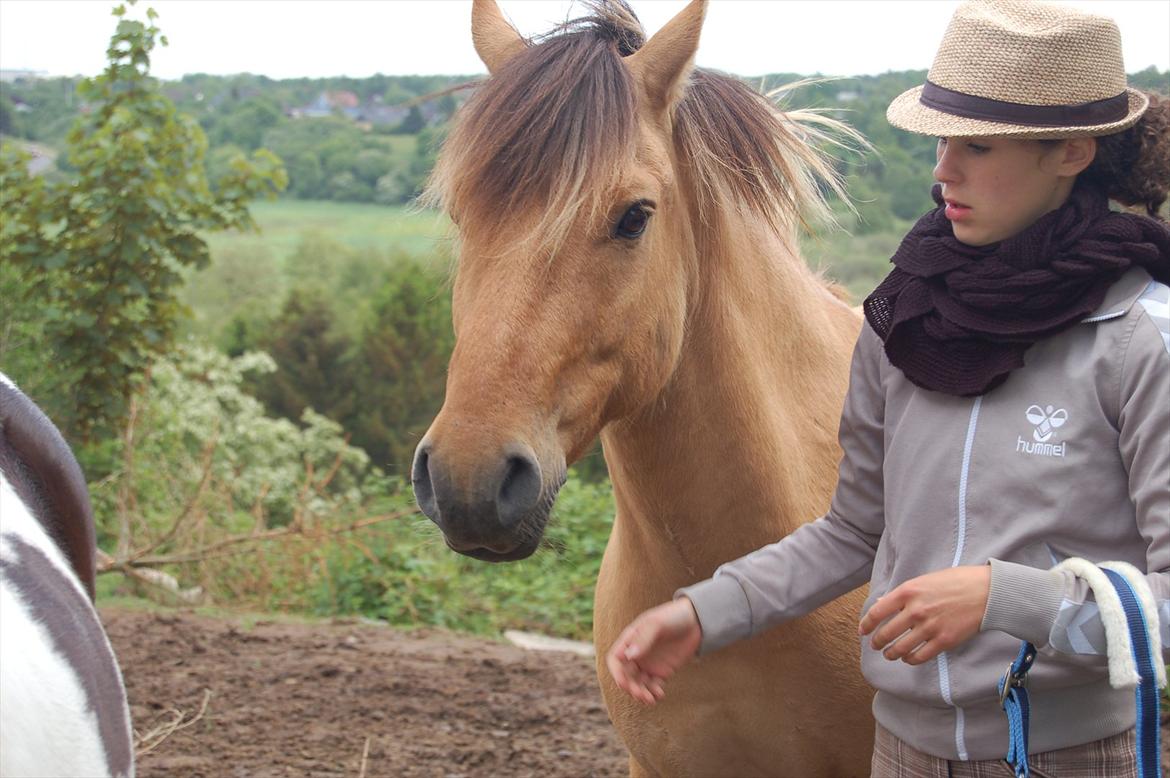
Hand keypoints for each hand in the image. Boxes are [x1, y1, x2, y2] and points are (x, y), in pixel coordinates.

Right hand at [605, 597, 701, 704]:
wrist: (697, 621)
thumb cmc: (674, 617)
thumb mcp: (657, 624)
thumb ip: (643, 639)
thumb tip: (628, 656)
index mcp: (630, 640)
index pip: (615, 659)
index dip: (616, 673)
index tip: (624, 683)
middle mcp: (637, 654)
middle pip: (626, 675)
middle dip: (631, 687)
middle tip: (641, 695)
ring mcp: (649, 663)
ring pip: (639, 683)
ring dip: (641, 693)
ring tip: (651, 699)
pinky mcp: (662, 671)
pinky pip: (653, 685)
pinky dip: (654, 692)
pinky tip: (660, 695)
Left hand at [858, 565, 990, 664]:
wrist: (986, 592)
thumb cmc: (955, 582)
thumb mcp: (924, 580)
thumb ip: (902, 594)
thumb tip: (880, 603)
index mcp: (908, 591)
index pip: (877, 612)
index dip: (867, 624)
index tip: (863, 631)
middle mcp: (915, 610)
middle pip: (886, 633)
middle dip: (877, 642)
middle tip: (876, 645)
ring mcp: (929, 627)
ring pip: (900, 648)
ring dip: (891, 654)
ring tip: (889, 655)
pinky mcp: (944, 641)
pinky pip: (920, 656)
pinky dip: (910, 660)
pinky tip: (908, 658)